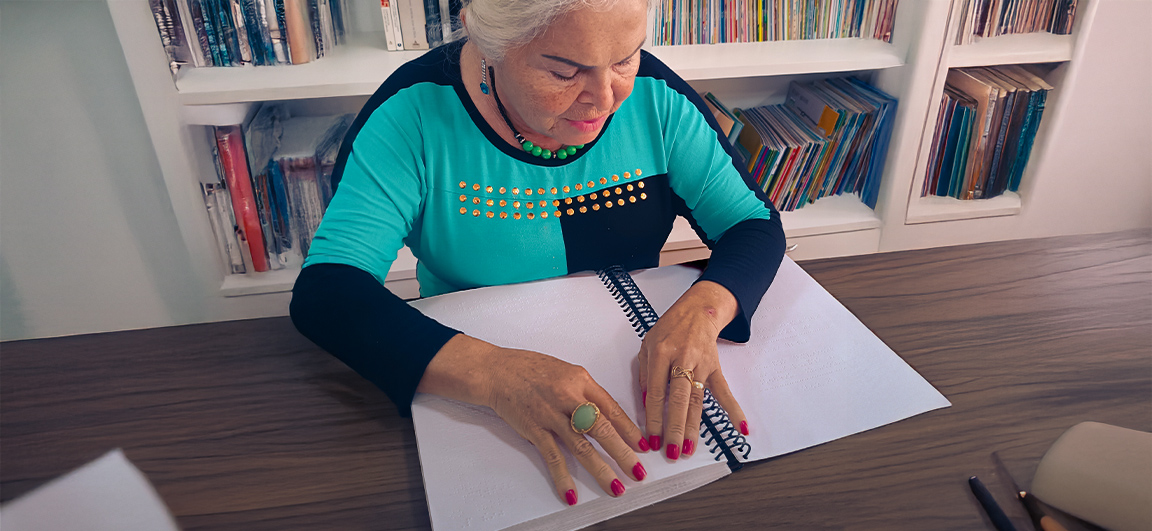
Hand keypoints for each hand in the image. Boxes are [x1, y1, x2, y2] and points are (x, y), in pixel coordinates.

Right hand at [418, 336, 648, 504]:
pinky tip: (571, 493)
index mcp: (581, 380)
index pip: (612, 408)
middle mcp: (568, 397)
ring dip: (601, 469)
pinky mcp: (534, 429)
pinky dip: (562, 478)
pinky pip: (552, 457)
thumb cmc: (530, 368)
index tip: (643, 445)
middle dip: (624, 453)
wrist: (496, 371)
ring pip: (582, 447)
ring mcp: (551, 415)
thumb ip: (586, 391)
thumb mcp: (565, 371)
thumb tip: (606, 415)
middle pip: (602, 429)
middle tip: (639, 471)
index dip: (630, 429)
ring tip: (616, 487)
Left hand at [638, 280, 747, 460]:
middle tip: (672, 451)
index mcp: (660, 354)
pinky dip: (734, 410)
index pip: (656, 392)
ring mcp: (700, 364)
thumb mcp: (647, 346)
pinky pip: (724, 392)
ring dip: (694, 427)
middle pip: (678, 399)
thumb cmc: (669, 329)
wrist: (696, 311)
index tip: (652, 438)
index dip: (654, 417)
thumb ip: (645, 375)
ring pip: (697, 400)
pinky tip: (741, 428)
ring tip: (690, 449)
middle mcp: (682, 359)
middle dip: (675, 428)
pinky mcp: (715, 368)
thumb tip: (646, 404)